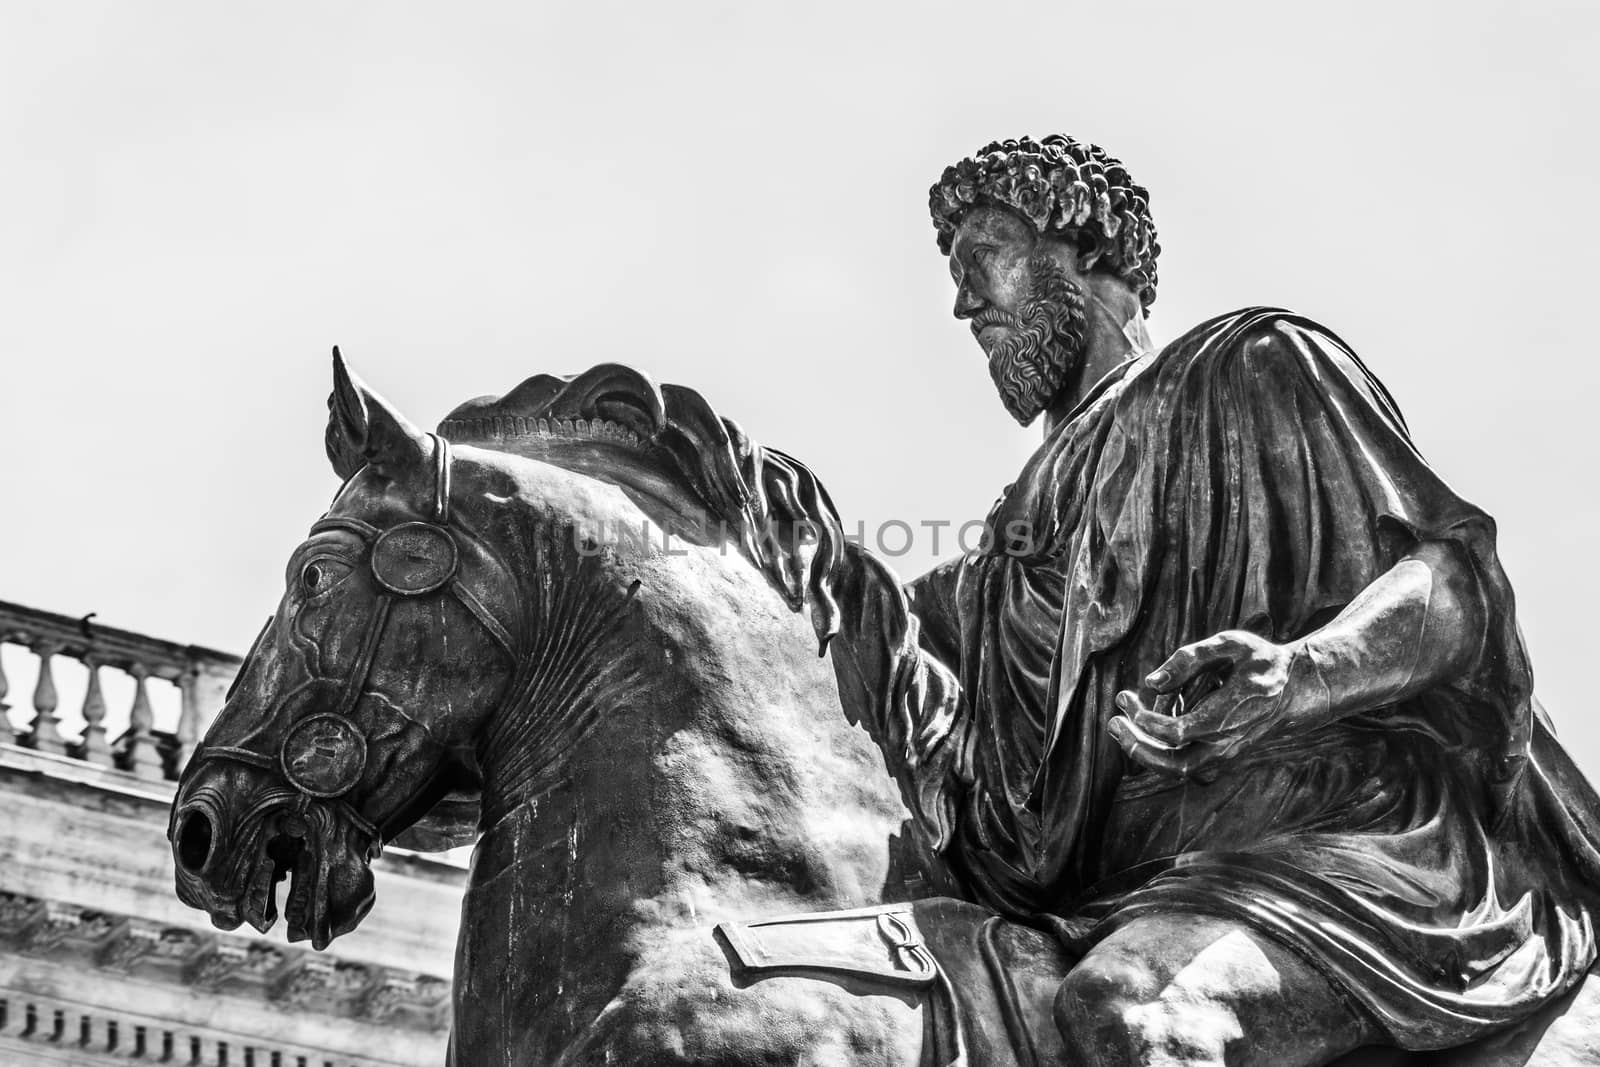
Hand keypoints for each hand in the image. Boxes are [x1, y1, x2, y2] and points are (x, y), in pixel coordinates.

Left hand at [1107, 630, 1327, 778]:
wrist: (1295, 687)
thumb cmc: (1260, 661)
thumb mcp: (1230, 644)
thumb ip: (1189, 658)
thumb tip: (1151, 682)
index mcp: (1228, 715)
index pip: (1176, 732)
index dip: (1146, 720)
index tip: (1127, 698)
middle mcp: (1226, 742)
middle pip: (1175, 765)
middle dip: (1138, 748)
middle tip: (1113, 723)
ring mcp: (1224, 752)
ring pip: (1178, 770)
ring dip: (1145, 752)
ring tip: (1120, 724)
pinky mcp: (1220, 754)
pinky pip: (1184, 762)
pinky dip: (1159, 747)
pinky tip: (1147, 719)